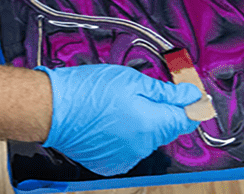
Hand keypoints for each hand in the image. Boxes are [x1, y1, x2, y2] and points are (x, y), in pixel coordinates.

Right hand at [35, 64, 200, 175]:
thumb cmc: (87, 91)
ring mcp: (126, 158)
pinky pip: (129, 149)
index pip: (186, 119)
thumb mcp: (131, 79)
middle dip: (160, 111)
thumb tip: (189, 94)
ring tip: (118, 106)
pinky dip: (125, 136)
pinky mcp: (111, 164)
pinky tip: (110, 121)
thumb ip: (164, 91)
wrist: (53, 109)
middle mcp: (142, 146)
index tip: (189, 95)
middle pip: (166, 129)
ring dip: (142, 124)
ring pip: (147, 139)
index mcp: (151, 124)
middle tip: (141, 93)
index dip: (190, 105)